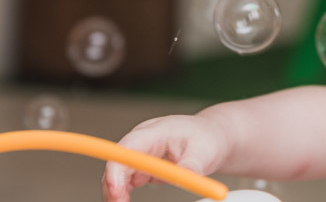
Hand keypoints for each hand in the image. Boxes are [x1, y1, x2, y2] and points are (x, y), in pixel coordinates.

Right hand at [102, 115, 230, 201]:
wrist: (213, 137)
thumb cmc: (209, 138)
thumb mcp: (206, 150)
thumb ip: (192, 164)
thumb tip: (185, 176)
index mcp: (156, 131)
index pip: (128, 148)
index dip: (116, 169)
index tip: (117, 192)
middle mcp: (143, 140)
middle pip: (117, 162)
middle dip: (113, 186)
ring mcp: (141, 153)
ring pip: (118, 174)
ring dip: (117, 192)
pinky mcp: (143, 166)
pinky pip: (126, 181)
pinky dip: (123, 193)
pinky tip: (126, 200)